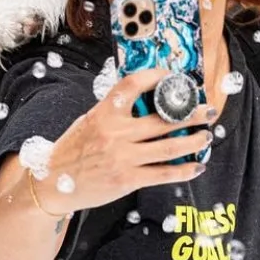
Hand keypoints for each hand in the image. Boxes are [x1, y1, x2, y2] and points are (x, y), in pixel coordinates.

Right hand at [31, 66, 215, 214]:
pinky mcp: (127, 180)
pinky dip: (183, 170)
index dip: (156, 76)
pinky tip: (196, 166)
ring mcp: (122, 158)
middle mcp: (115, 133)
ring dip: (193, 141)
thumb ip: (114, 112)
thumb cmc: (72, 150)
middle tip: (208, 110)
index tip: (173, 76)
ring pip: (169, 147)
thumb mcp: (88, 121)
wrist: (51, 184)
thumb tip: (144, 101)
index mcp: (104, 113)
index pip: (133, 84)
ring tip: (207, 136)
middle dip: (191, 114)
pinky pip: (162, 174)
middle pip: (162, 119)